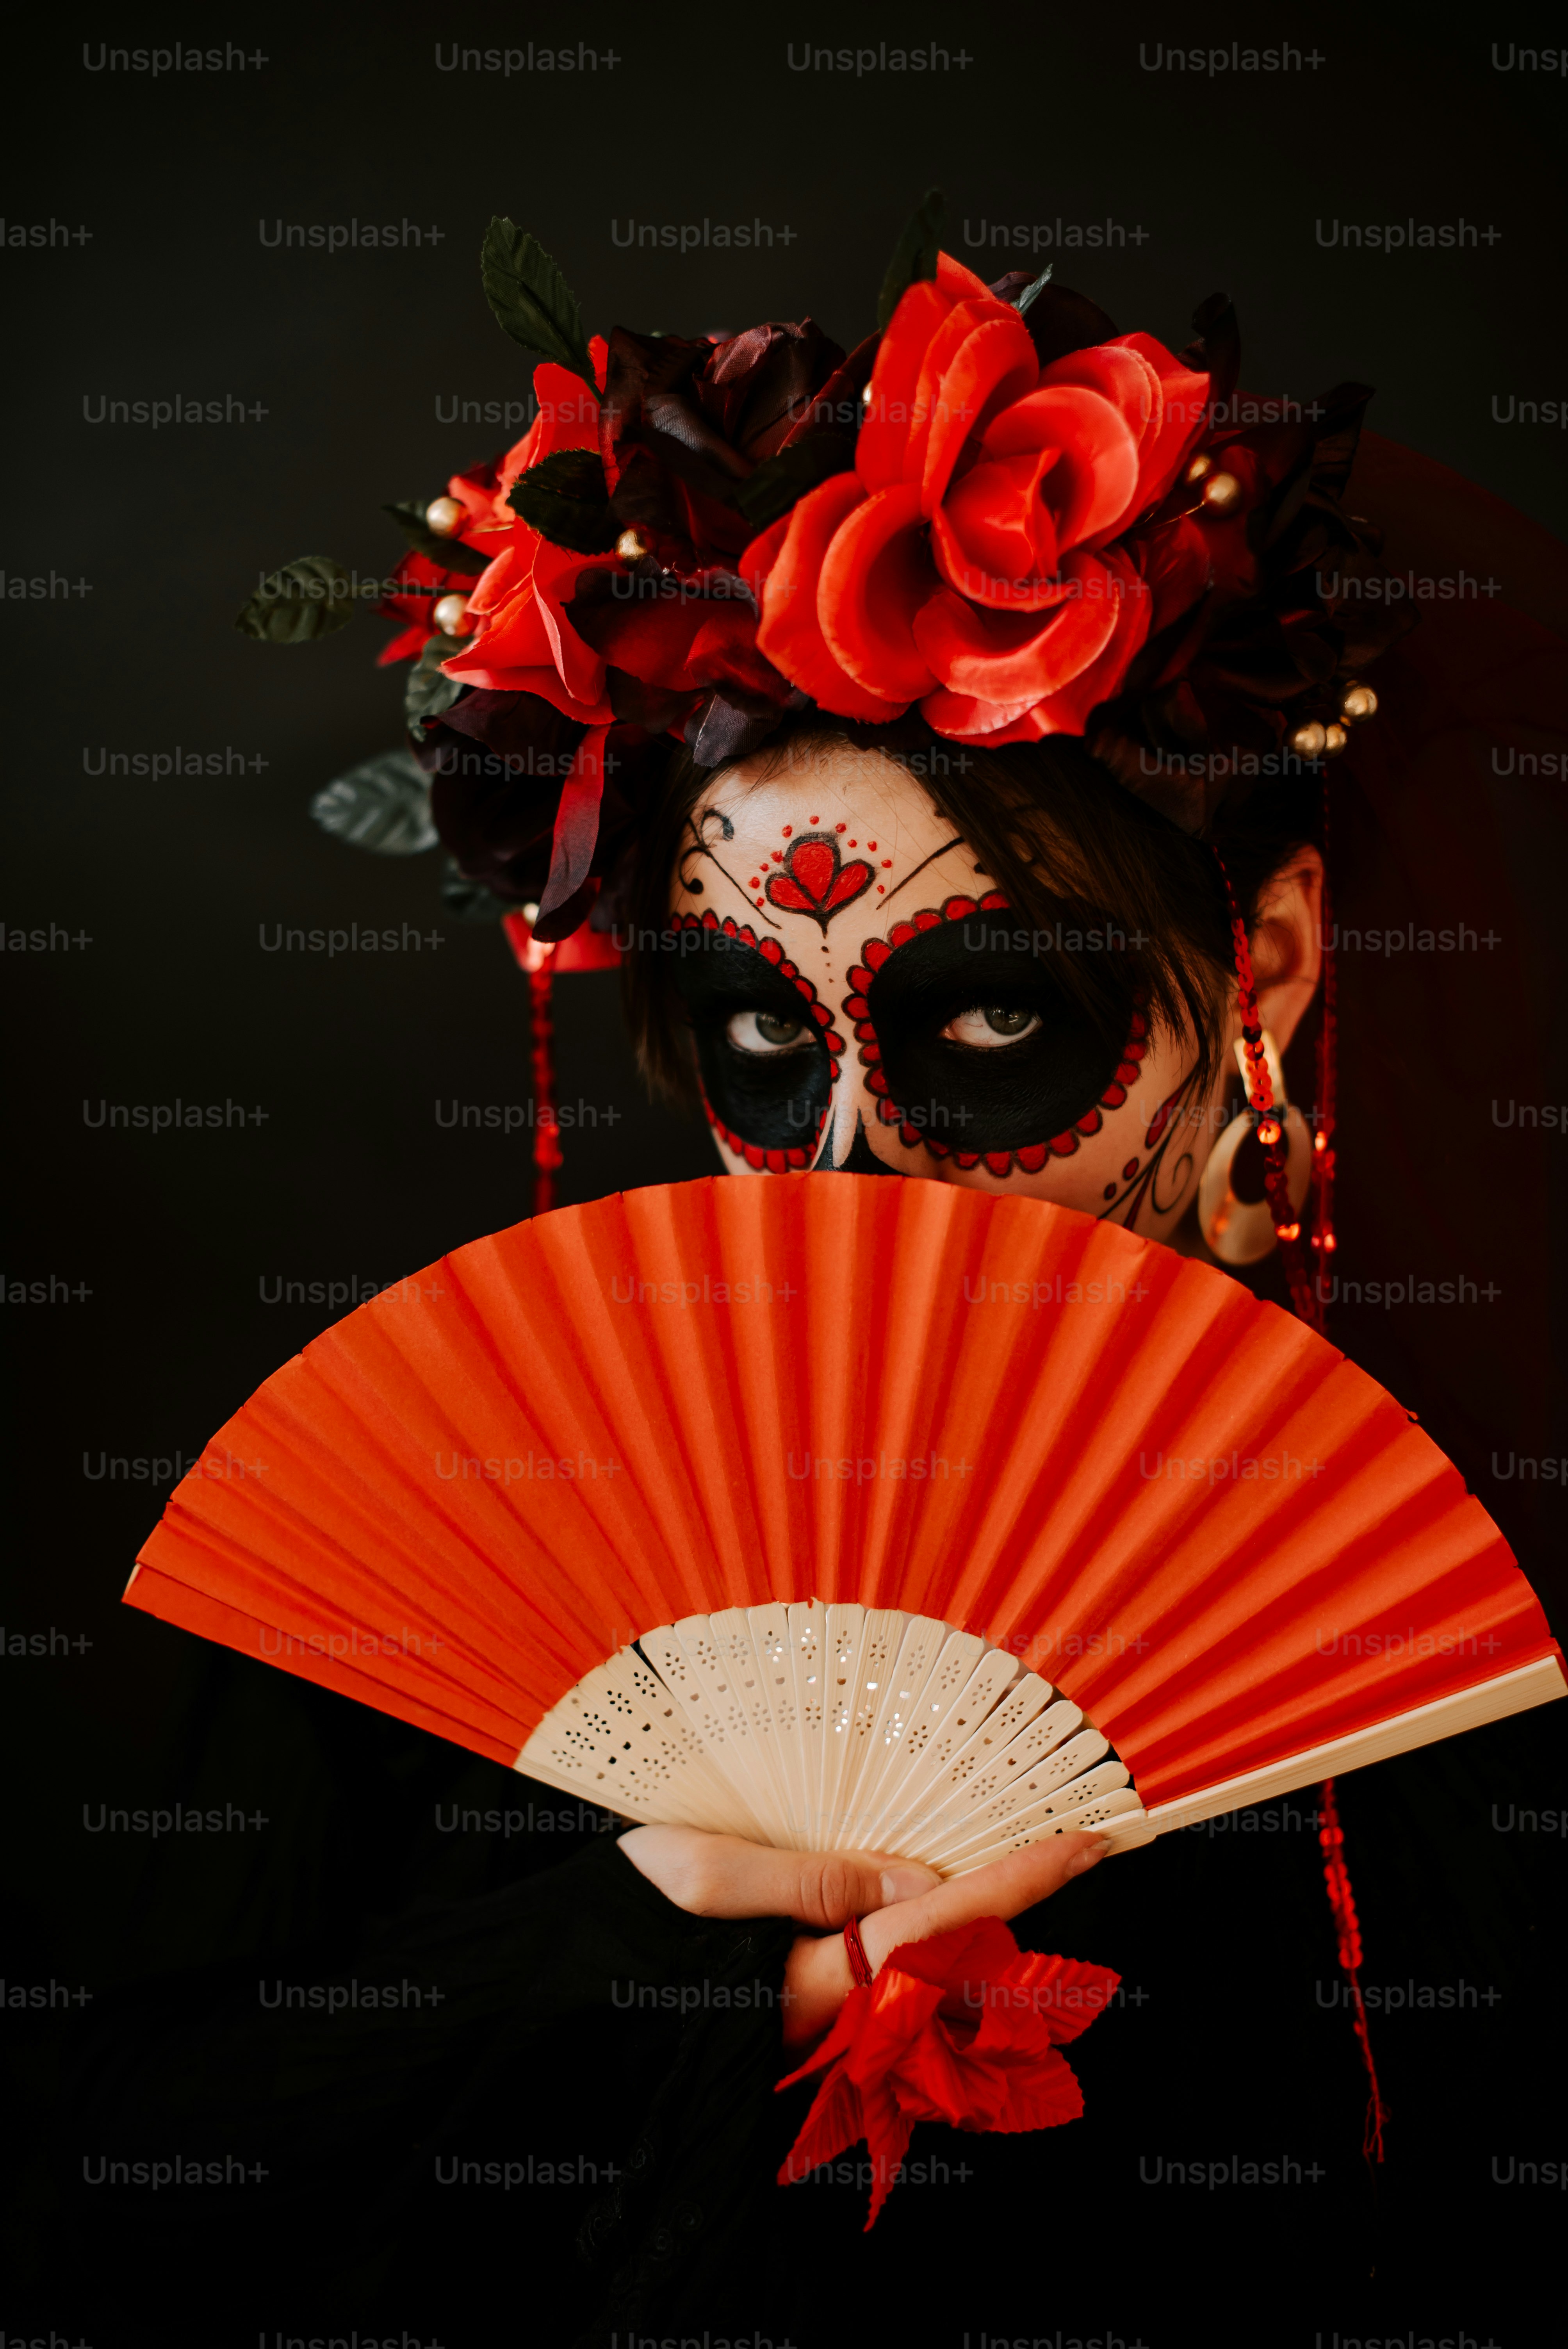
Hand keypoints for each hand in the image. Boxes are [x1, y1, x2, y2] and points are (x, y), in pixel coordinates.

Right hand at [616, 1821, 1107, 2051]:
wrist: (542, 1993)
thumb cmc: (615, 1923)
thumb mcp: (705, 1874)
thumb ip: (815, 1881)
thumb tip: (918, 1882)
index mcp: (810, 1976)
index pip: (947, 1921)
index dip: (1022, 1877)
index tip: (1089, 1838)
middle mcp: (824, 2019)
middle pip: (953, 1964)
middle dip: (1017, 1909)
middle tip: (1069, 1845)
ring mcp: (812, 2030)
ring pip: (922, 1977)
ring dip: (974, 1928)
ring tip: (1015, 1868)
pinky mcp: (792, 2022)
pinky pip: (879, 1984)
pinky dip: (920, 1943)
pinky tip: (925, 1904)